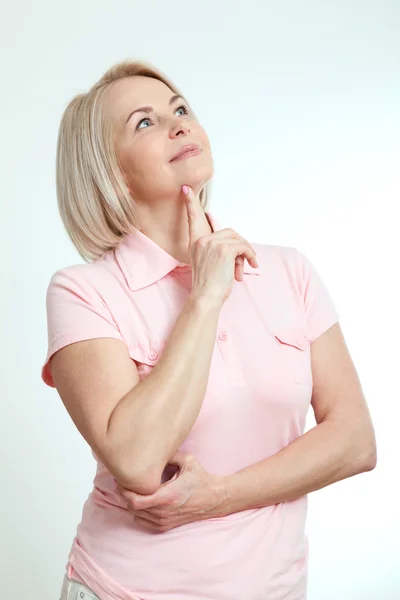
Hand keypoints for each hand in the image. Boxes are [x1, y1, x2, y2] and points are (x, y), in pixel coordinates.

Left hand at [114, 451, 228, 531]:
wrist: (214, 499)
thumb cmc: (201, 479)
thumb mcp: (188, 461)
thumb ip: (170, 455)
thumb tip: (154, 448)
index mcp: (167, 496)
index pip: (135, 500)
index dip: (124, 491)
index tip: (121, 480)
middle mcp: (164, 512)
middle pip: (132, 508)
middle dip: (125, 495)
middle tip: (123, 482)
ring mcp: (164, 521)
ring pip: (136, 516)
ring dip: (131, 504)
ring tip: (132, 490)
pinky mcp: (166, 526)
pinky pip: (144, 522)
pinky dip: (139, 513)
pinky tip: (142, 501)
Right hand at [181, 185, 258, 306]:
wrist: (206, 298)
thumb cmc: (210, 286)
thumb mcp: (210, 264)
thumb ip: (218, 250)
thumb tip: (237, 244)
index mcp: (195, 243)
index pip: (192, 218)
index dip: (190, 203)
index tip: (185, 189)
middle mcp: (201, 240)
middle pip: (229, 232)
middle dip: (240, 246)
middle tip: (244, 262)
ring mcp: (212, 243)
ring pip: (238, 240)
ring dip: (246, 253)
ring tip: (244, 268)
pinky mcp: (224, 249)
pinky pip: (243, 247)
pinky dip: (250, 256)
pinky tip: (249, 266)